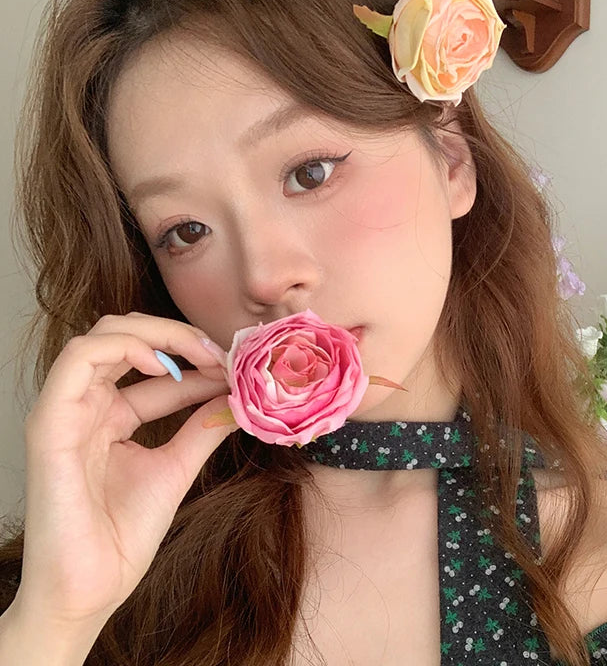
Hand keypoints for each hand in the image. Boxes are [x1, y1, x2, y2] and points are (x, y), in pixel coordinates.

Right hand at [15, 312, 235, 630]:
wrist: (89, 590)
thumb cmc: (121, 538)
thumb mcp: (175, 468)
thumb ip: (201, 428)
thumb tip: (236, 397)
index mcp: (111, 415)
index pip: (156, 368)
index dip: (198, 360)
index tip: (237, 367)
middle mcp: (87, 405)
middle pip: (128, 336)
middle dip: (180, 336)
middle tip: (222, 353)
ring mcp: (66, 410)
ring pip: (103, 335)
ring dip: (159, 333)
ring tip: (202, 354)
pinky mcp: (51, 421)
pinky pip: (79, 359)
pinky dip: (125, 347)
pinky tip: (164, 364)